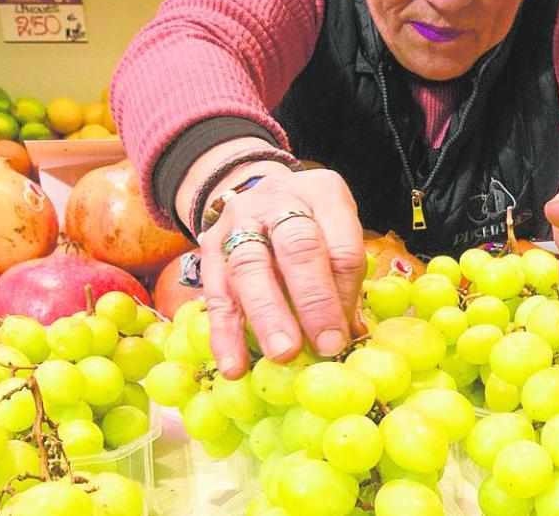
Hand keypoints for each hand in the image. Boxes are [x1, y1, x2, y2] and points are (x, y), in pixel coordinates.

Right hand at [199, 167, 365, 377]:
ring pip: (251, 267)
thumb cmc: (311, 222)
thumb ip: (343, 278)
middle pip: (297, 248)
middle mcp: (280, 200)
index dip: (343, 292)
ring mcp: (240, 222)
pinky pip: (216, 293)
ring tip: (282, 354)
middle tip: (322, 345)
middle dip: (312, 301)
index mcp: (323, 193)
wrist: (259, 195)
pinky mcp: (209, 248)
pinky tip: (235, 365)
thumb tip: (349, 335)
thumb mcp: (336, 232)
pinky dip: (225, 333)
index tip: (344, 335)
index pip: (340, 244)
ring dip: (268, 317)